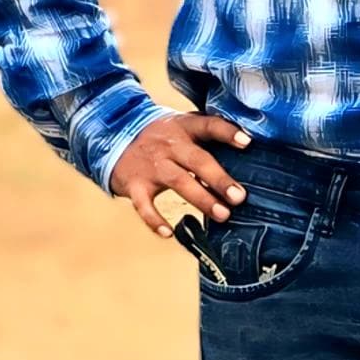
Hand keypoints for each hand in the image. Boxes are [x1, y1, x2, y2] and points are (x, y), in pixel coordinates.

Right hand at [109, 110, 251, 238]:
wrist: (112, 137)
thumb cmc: (160, 136)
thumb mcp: (181, 126)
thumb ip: (207, 136)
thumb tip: (248, 151)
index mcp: (183, 127)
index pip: (208, 125)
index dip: (227, 132)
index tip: (247, 142)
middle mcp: (168, 145)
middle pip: (197, 159)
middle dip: (219, 178)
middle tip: (239, 197)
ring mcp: (151, 165)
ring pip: (178, 181)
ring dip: (201, 199)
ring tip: (222, 215)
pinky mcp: (134, 184)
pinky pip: (144, 205)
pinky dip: (154, 220)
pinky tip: (169, 234)